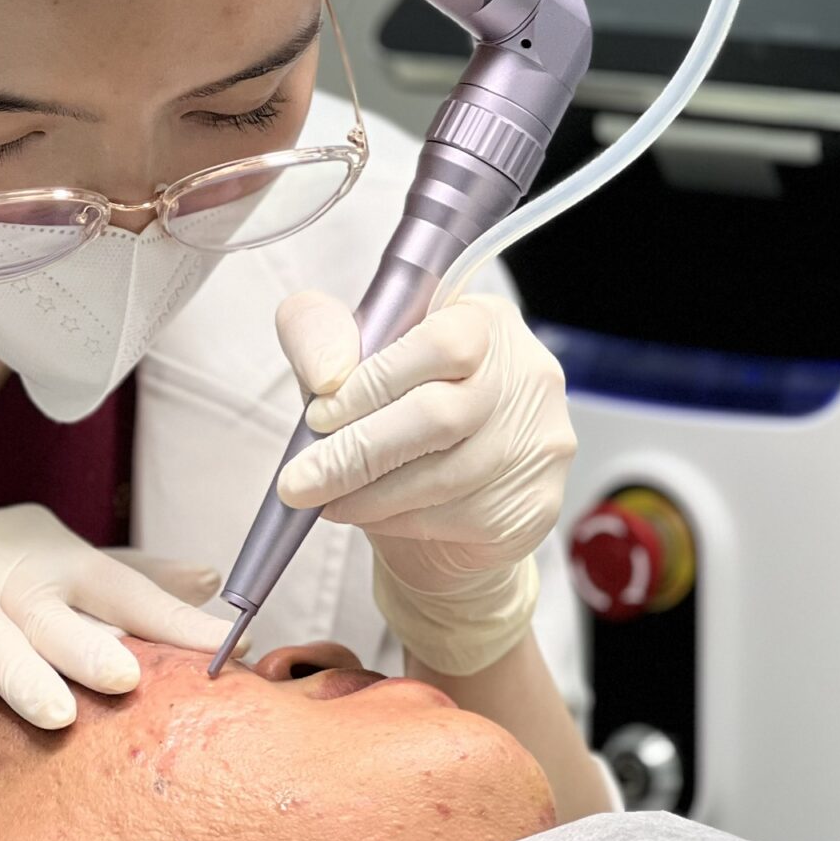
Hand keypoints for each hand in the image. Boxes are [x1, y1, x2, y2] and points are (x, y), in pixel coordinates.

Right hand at [0, 504, 232, 751]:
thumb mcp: (46, 563)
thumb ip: (127, 573)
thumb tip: (210, 578)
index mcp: (53, 553)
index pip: (119, 583)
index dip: (169, 616)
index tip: (224, 646)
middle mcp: (8, 568)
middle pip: (56, 607)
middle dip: (92, 642)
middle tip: (131, 678)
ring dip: (24, 673)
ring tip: (57, 716)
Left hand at [273, 291, 575, 672]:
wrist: (442, 500)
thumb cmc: (391, 412)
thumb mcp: (346, 362)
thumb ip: (319, 335)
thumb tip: (327, 374)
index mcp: (482, 320)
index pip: (440, 342)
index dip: (372, 383)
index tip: (317, 415)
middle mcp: (526, 374)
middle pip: (439, 415)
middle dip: (355, 452)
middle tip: (298, 481)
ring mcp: (542, 441)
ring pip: (446, 475)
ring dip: (369, 494)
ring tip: (324, 499)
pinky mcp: (536, 503)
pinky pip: (458, 516)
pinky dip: (396, 520)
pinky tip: (366, 514)